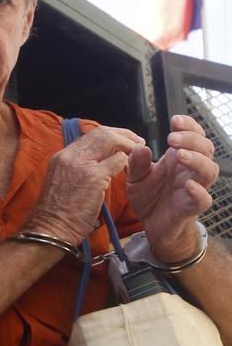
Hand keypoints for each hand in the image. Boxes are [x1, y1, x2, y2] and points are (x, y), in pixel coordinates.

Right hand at [25, 126, 143, 244]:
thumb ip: (77, 169)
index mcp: (62, 156)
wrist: (51, 228)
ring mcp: (81, 165)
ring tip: (139, 152)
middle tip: (138, 141)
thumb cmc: (58, 212)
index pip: (90, 135)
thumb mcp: (62, 182)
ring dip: (128, 145)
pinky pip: (118, 160)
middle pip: (101, 133)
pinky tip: (133, 170)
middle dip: (123, 134)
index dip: (110, 135)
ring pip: (110, 140)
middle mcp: (70, 155)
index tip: (123, 140)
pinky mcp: (94, 177)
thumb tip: (97, 163)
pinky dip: (128, 162)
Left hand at [127, 115, 217, 262]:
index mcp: (178, 159)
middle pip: (205, 149)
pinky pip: (203, 199)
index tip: (174, 120)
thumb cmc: (150, 197)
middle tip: (171, 139)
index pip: (193, 136)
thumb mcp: (136, 177)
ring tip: (181, 155)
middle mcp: (189, 171)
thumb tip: (139, 146)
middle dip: (192, 139)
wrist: (152, 225)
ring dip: (197, 160)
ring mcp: (193, 188)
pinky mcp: (191, 208)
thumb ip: (136, 163)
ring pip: (209, 171)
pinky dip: (198, 191)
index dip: (189, 126)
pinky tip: (188, 185)